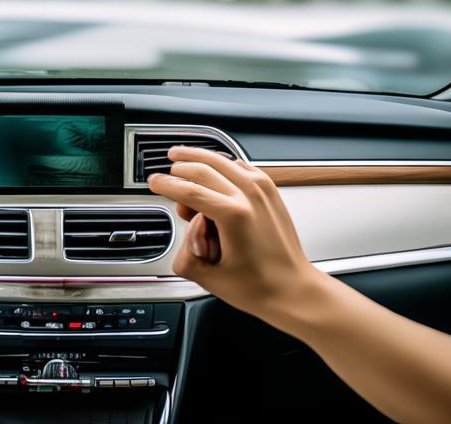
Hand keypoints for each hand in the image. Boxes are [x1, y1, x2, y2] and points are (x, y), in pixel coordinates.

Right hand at [147, 146, 320, 326]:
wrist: (296, 290)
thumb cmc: (262, 288)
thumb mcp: (212, 280)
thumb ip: (186, 257)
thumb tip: (184, 239)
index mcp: (233, 215)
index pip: (188, 190)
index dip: (165, 184)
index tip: (154, 182)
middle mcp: (248, 196)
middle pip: (202, 167)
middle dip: (179, 168)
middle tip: (166, 175)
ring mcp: (262, 189)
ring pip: (221, 159)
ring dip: (198, 159)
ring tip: (182, 160)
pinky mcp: (270, 190)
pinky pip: (240, 165)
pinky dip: (223, 164)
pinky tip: (214, 168)